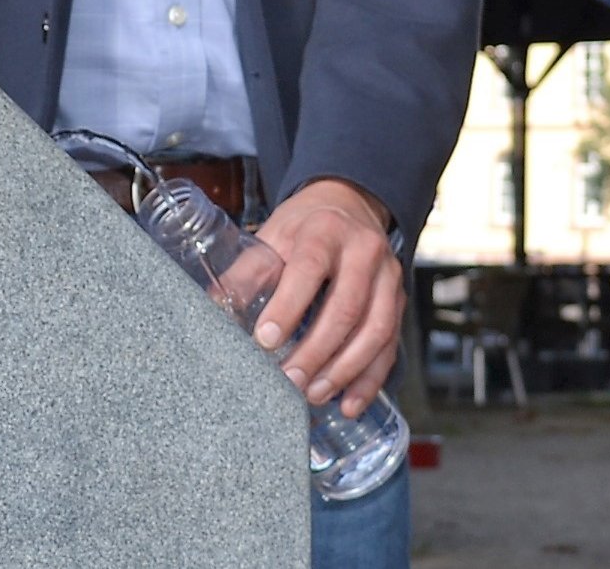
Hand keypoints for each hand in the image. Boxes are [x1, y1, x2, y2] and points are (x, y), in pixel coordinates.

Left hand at [252, 179, 401, 415]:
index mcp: (325, 230)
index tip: (266, 340)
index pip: (309, 268)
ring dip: (345, 370)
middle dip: (317, 350)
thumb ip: (246, 274)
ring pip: (376, 330)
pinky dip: (370, 380)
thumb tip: (211, 312)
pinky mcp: (398, 302)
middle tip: (289, 380)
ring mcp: (388, 277)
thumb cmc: (305, 227)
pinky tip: (348, 404)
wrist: (349, 205)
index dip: (288, 306)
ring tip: (313, 394)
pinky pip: (390, 345)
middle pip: (347, 306)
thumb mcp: (272, 237)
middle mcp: (364, 251)